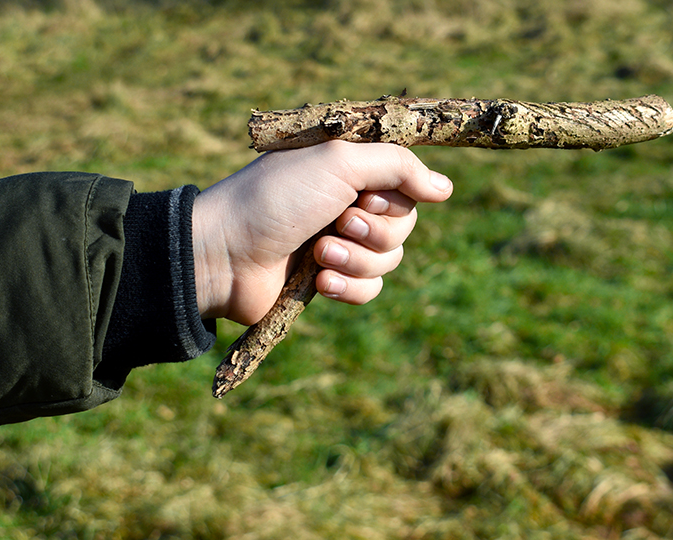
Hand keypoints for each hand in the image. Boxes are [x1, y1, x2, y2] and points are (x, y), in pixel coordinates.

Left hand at [191, 140, 452, 325]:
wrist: (225, 254)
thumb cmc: (275, 199)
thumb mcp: (338, 163)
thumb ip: (398, 167)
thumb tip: (447, 188)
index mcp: (349, 170)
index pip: (406, 184)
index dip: (394, 197)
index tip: (366, 196)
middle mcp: (348, 203)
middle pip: (404, 225)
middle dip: (374, 231)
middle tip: (337, 223)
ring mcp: (339, 244)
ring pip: (389, 260)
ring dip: (357, 259)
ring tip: (318, 255)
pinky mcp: (329, 281)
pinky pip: (370, 290)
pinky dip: (349, 287)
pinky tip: (319, 282)